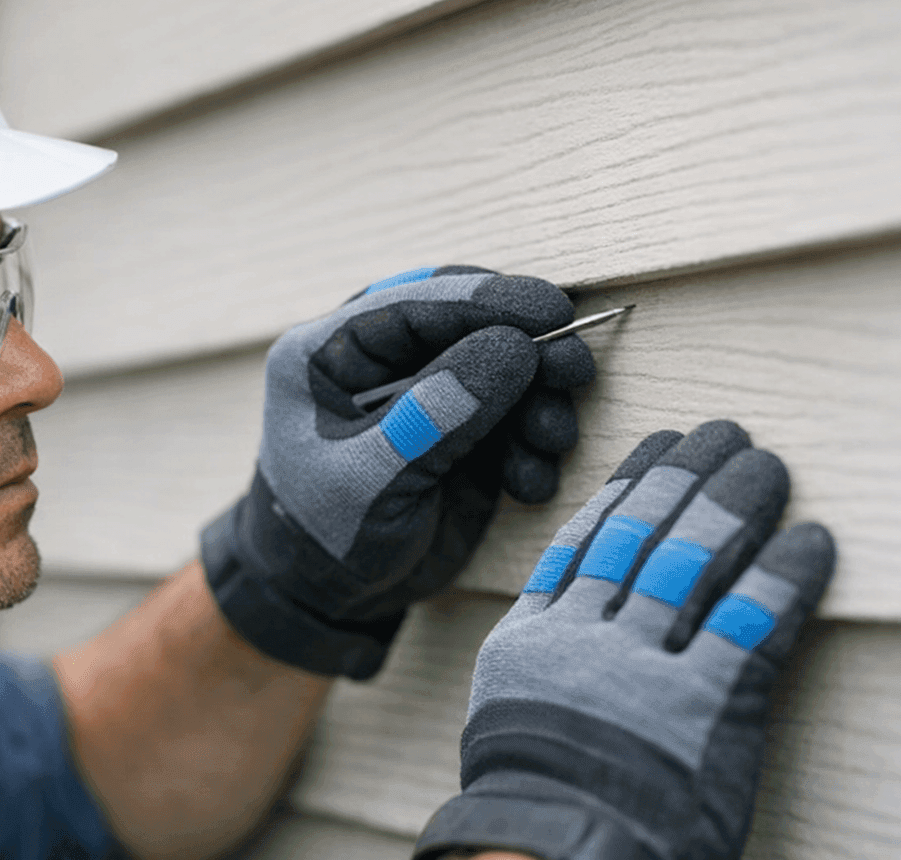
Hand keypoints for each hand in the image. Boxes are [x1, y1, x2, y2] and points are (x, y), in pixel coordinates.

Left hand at [201, 266, 596, 678]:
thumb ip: (434, 417)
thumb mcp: (371, 480)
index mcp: (329, 352)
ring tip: (550, 441)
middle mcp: (380, 360)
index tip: (552, 313)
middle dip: (528, 346)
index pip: (415, 304)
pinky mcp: (463, 430)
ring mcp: (426, 392)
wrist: (332, 598)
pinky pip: (515, 418)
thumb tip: (511, 348)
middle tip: (574, 370)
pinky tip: (528, 482)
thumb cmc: (325, 536)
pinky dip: (533, 445)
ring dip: (539, 401)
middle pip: (467, 323)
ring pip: (502, 367)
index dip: (487, 302)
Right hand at [415, 420, 835, 859]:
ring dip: (736, 506)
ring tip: (769, 466)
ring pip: (691, 563)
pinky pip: (752, 624)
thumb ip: (546, 649)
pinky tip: (811, 541)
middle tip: (725, 433)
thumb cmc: (541, 801)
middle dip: (688, 477)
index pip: (586, 538)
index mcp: (535, 638)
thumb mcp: (515, 713)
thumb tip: (582, 598)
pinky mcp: (705, 708)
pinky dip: (785, 578)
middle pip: (642, 535)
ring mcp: (642, 671)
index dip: (628, 486)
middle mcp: (585, 640)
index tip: (658, 445)